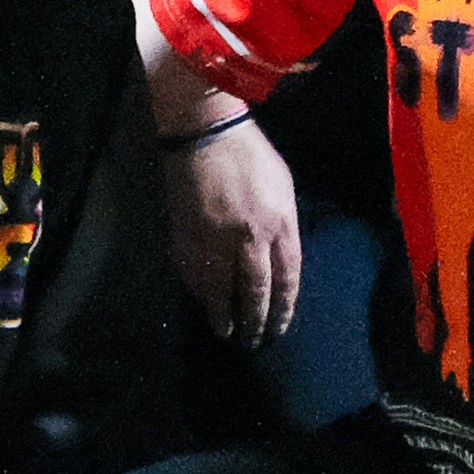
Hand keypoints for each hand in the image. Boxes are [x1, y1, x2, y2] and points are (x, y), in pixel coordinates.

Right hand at [163, 114, 305, 351]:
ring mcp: (215, 238)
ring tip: (225, 332)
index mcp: (280, 223)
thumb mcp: (283, 187)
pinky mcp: (187, 234)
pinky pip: (194, 273)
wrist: (206, 133)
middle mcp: (250, 237)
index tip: (280, 325)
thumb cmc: (250, 155)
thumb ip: (283, 224)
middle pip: (255, 290)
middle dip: (255, 319)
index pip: (287, 278)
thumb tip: (280, 254)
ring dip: (222, 315)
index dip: (283, 307)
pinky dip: (199, 292)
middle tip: (253, 340)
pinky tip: (202, 302)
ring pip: (220, 289)